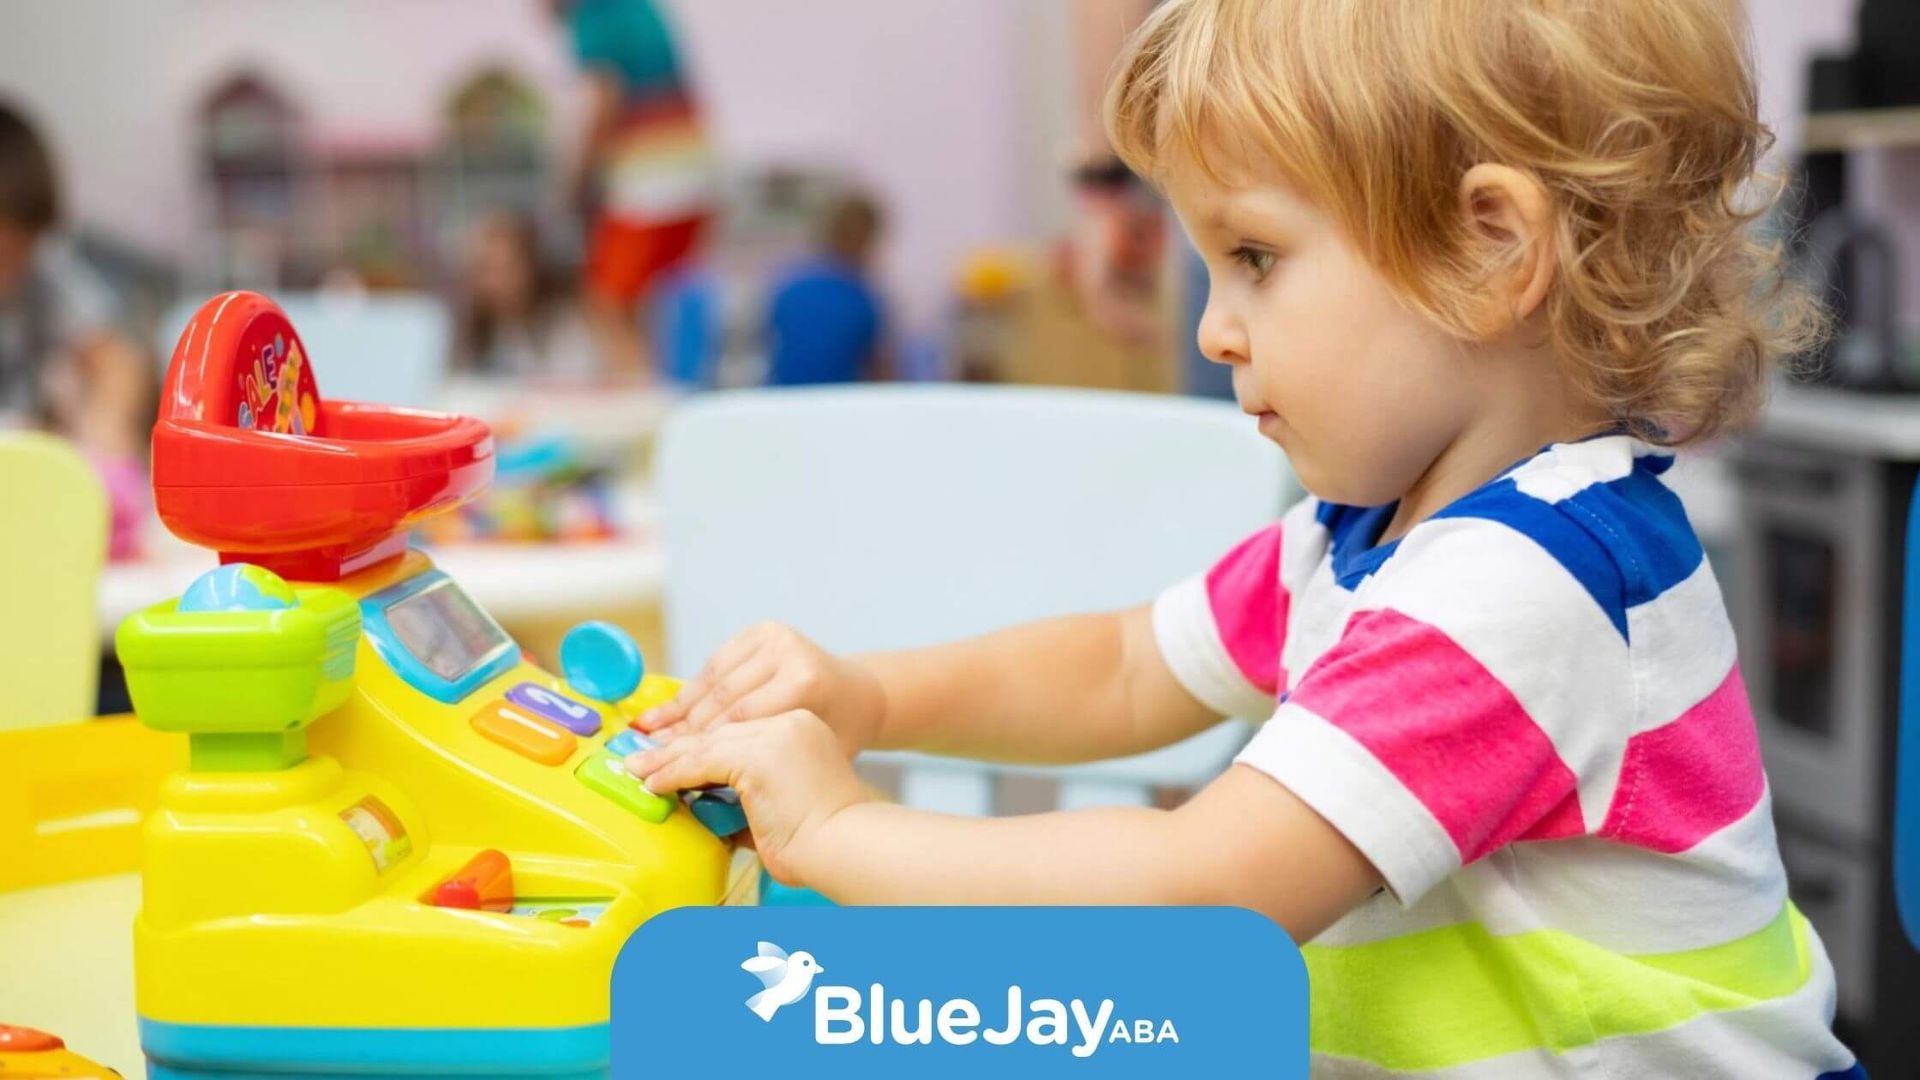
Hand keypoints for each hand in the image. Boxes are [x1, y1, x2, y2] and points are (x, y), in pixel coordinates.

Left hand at [625, 710, 868, 884]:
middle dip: (675, 747)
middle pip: (717, 731)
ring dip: (665, 759)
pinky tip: (653, 783)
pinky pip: (700, 761)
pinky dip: (672, 773)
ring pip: (705, 742)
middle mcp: (787, 723)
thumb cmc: (822, 840)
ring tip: (637, 770)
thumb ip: (748, 796)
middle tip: (642, 759)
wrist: (845, 847)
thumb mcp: (783, 805)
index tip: (671, 756)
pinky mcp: (756, 755)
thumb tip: (706, 807)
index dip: (700, 745)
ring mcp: (772, 735)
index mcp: (799, 729)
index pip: (737, 731)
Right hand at [635, 623, 885, 755]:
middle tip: (646, 756)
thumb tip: (705, 805)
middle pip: (722, 699)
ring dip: (678, 710)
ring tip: (646, 735)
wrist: (860, 695)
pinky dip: (691, 690)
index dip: (699, 749)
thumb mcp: (807, 760)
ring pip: (713, 680)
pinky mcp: (763, 631)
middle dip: (682, 732)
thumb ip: (762, 772)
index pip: (738, 722)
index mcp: (805, 684)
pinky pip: (716, 664)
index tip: (667, 771)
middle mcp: (790, 652)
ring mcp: (775, 636)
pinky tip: (668, 711)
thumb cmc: (839, 737)